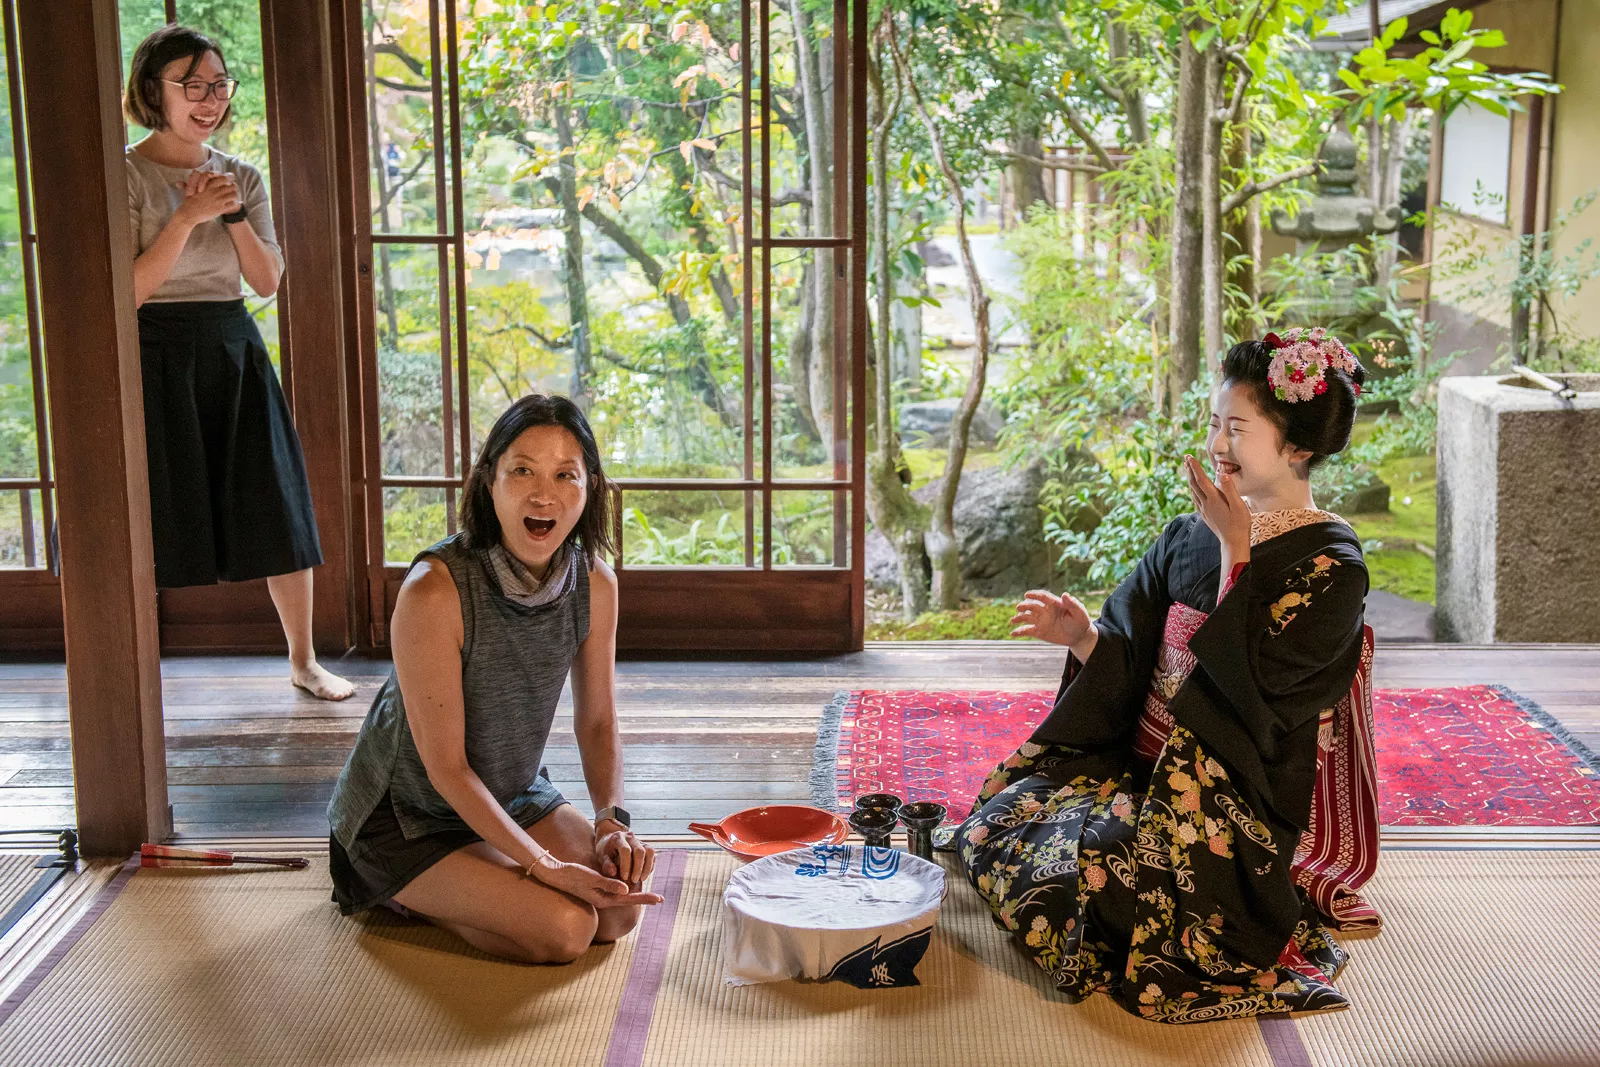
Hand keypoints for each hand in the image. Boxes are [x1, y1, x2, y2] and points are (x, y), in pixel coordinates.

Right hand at [174, 171, 240, 224]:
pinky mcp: (221, 209)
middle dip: (233, 188)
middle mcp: (216, 192)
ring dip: (233, 196)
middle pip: (233, 186)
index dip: (228, 179)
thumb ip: (196, 179)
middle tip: (230, 190)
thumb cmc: (190, 200)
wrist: (190, 213)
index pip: (225, 178)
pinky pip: (233, 204)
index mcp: (210, 185)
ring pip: (234, 194)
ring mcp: (219, 200)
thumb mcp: (191, 187)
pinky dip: (233, 204)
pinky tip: (229, 204)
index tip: (227, 182)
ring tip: (230, 198)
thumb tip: (195, 170)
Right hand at [526, 852, 662, 909]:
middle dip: (644, 897)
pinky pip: (616, 888)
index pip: (629, 899)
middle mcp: (604, 898)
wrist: (556, 874)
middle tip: (661, 898)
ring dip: (636, 893)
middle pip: (628, 899)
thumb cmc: (573, 875)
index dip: (645, 898)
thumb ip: (609, 884)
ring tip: (650, 894)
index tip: (659, 899)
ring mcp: (600, 894)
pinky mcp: (598, 887)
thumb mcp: (592, 878)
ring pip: (623, 894)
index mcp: (603, 899)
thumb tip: (627, 889)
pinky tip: (632, 883)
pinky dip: (626, 886)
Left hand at [595, 825, 655, 887]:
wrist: (610, 842)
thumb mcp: (601, 857)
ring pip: (650, 851)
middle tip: (634, 880)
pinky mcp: (646, 845)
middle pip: (640, 851)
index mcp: (618, 838)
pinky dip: (650, 866)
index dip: (626, 865)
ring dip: (647, 867)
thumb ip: (606, 865)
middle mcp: (630, 837)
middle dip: (638, 868)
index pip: (625, 850)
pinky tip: (643, 875)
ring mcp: (640, 840)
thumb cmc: (605, 851)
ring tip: (641, 879)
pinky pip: (652, 855)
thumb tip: (613, 873)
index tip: (624, 878)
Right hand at [1010, 589, 1092, 647]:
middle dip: (1024, 606)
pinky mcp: (1039, 631)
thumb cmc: (1080, 621)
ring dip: (1019, 618)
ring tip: (1013, 621)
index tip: (1026, 595)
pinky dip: (1019, 632)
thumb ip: (1072, 603)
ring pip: (1027, 617)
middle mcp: (1045, 611)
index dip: (1034, 595)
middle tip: (1019, 608)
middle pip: (1032, 606)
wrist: (1078, 636)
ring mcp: (1041, 621)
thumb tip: (1065, 594)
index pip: (1042, 597)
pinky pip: (1027, 630)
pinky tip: (1012, 633)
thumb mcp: (1079, 612)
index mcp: (1054, 604)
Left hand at [1184, 455, 1250, 556]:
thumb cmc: (1240, 524)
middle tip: (1185, 457)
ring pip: (1193, 491)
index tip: (1189, 457)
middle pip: (1194, 484)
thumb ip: (1230, 489)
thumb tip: (1222, 474)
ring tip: (1187, 468)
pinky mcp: (1205, 515)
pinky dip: (1192, 489)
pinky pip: (1195, 499)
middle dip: (1189, 469)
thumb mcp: (1239, 506)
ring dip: (1190, 478)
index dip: (1195, 467)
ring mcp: (1204, 510)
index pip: (1201, 480)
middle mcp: (1206, 504)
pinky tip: (1193, 487)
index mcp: (1214, 499)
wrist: (1233, 542)